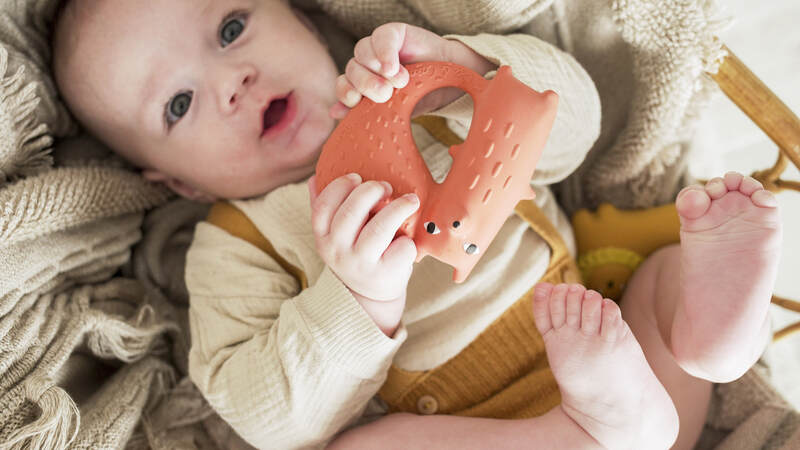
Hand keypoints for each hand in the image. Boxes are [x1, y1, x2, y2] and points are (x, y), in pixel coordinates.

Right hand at [309, 173, 418, 333]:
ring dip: (398, 208)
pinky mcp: (384, 274)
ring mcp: (361, 264)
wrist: (369, 298)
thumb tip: (314, 178)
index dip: (339, 186)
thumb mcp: (335, 237)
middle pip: (351, 213)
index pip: (323, 207)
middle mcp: (338, 252)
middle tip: (386, 187)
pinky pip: (400, 248)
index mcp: (323, 238)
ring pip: (379, 228)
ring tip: (411, 200)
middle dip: (371, 191)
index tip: (356, 176)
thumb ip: (325, 209)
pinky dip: (408, 239)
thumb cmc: (355, 256)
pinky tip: (408, 238)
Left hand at [330, 22, 496, 118]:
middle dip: (365, 83)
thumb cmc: (422, 97)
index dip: (346, 93)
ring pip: (362, 52)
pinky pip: (381, 37)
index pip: (344, 85)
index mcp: (363, 85)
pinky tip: (393, 66)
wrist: (452, 83)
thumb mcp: (394, 111)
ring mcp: (379, 48)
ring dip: (376, 69)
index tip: (356, 102)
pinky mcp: (393, 33)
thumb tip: (334, 113)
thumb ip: (366, 111)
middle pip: (352, 69)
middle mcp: (367, 65)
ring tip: (399, 81)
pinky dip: (385, 51)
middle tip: (384, 94)